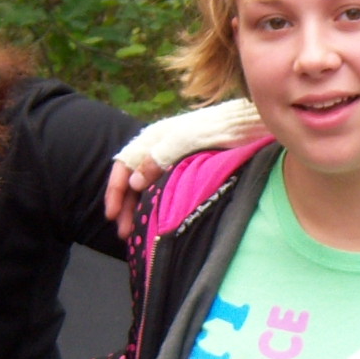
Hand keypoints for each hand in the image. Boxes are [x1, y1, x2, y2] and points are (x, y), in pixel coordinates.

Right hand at [103, 99, 265, 231]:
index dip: (115, 191)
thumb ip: (158, 159)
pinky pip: (163, 189)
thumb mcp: (185, 142)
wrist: (246, 125)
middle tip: (124, 233)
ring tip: (136, 233)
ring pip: (147, 187)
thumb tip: (134, 183)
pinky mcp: (186, 170)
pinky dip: (156, 205)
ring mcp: (172, 160)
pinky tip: (156, 221)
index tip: (113, 215)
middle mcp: (158, 149)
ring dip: (139, 209)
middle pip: (133, 180)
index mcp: (153, 138)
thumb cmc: (216, 129)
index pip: (123, 166)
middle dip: (126, 207)